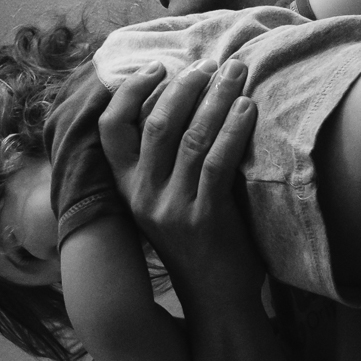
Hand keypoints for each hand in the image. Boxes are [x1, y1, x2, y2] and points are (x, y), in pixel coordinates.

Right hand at [98, 57, 261, 289]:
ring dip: (216, 97)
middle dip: (185, 85)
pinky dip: (234, 128)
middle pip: (156, 124)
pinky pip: (217, 161)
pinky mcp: (203, 218)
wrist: (217, 298)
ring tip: (236, 72)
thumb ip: (165, 161)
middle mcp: (143, 196)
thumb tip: (181, 101)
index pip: (111, 129)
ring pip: (190, 136)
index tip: (157, 66)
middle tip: (210, 62)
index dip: (129, 91)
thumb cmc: (200, 241)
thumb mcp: (167, 201)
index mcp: (128, 188)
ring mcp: (171, 208)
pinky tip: (249, 108)